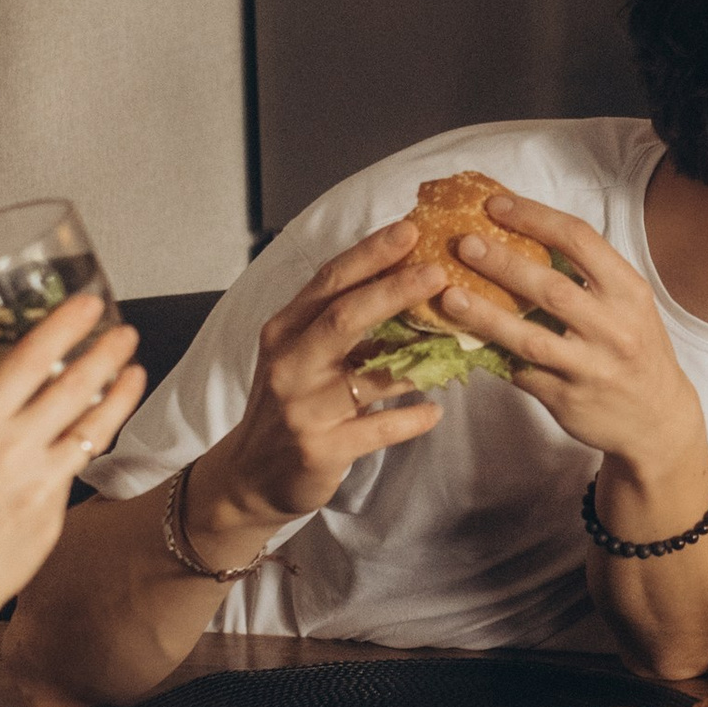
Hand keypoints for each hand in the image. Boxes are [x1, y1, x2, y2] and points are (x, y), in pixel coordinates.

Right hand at [0, 293, 144, 654]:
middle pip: (75, 387)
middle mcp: (13, 450)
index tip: (87, 306)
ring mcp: (41, 485)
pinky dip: (87, 442)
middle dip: (106, 352)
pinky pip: (75, 467)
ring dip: (118, 394)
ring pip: (93, 428)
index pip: (30, 359)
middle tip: (123, 332)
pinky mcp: (55, 515)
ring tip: (134, 370)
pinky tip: (93, 429)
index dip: (65, 326)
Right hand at [217, 220, 450, 522]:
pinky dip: (413, 418)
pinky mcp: (322, 449)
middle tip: (438, 272)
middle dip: (394, 290)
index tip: (410, 230)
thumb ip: (337, 323)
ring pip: (371, 375)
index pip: (328, 281)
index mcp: (284, 331)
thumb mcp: (298, 355)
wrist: (250, 476)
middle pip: (344, 317)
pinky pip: (381, 428)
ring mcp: (303, 409)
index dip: (370, 254)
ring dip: (419, 359)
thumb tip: (403, 280)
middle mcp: (289, 364)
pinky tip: (435, 410)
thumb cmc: (288, 404)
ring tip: (458, 342)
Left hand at [440, 191, 707, 477]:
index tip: (496, 205)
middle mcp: (614, 328)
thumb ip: (587, 275)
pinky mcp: (568, 401)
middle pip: (551, 288)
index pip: (580, 240)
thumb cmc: (635, 348)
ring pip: (530, 339)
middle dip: (503, 263)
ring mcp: (591, 368)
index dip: (535, 217)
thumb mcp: (628, 305)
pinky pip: (523, 375)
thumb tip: (520, 234)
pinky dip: (495, 357)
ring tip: (450, 297)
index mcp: (629, 292)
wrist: (657, 419)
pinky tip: (467, 342)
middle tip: (465, 244)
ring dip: (486, 316)